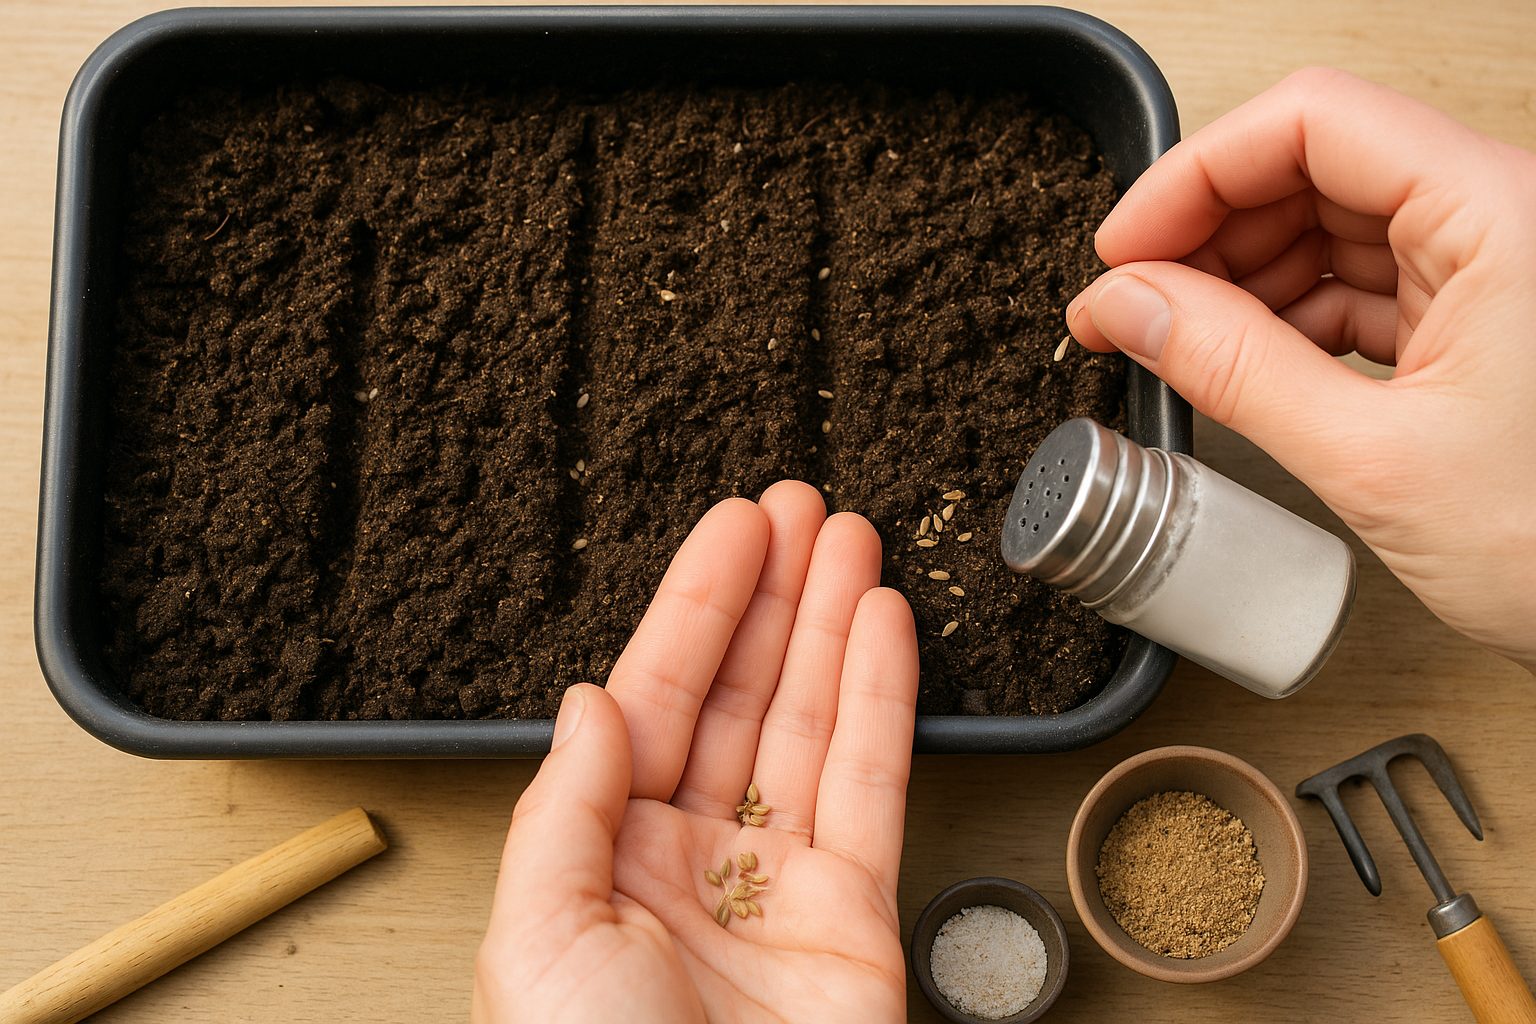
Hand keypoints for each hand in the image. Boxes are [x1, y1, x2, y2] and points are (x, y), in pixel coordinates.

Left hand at [474, 481, 919, 1022]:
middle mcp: (689, 859)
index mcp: (602, 857)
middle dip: (772, 595)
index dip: (696, 608)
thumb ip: (567, 807)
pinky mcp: (856, 918)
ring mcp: (778, 885)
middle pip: (740, 695)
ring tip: (853, 540)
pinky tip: (885, 629)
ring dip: (833, 626)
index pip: (658, 699)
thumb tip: (592, 701)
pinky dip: (884, 701)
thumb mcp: (538, 939)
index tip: (733, 532)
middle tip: (801, 506)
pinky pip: (873, 787)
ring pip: (812, 724)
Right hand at [1065, 68, 1535, 670]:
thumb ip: (1234, 369)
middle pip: (1314, 169)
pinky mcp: (1475, 323)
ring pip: (1327, 228)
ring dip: (1237, 282)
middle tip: (1129, 305)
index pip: (1313, 124)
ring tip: (1174, 346)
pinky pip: (1356, 289)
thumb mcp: (1372, 459)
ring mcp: (1489, 270)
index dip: (1196, 175)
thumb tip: (1128, 306)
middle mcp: (1500, 221)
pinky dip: (1284, 323)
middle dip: (1206, 234)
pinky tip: (1237, 366)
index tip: (1124, 247)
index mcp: (1499, 215)